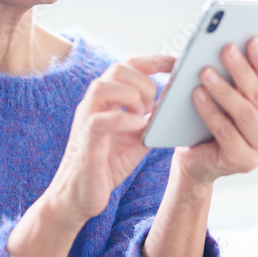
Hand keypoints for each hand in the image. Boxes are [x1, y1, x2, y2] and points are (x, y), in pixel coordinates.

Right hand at [46, 54, 175, 226]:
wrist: (80, 195)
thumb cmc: (107, 164)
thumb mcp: (137, 136)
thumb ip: (151, 117)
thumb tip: (173, 100)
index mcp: (107, 99)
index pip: (128, 66)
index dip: (154, 61)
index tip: (177, 63)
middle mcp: (94, 103)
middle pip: (117, 69)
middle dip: (144, 83)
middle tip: (152, 108)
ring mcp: (86, 119)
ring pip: (104, 87)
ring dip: (132, 97)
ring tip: (142, 118)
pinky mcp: (85, 140)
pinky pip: (101, 120)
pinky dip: (124, 120)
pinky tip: (138, 129)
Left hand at [174, 37, 257, 186]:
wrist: (196, 162)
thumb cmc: (210, 124)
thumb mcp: (226, 99)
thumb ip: (233, 81)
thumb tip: (229, 49)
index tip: (252, 40)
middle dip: (243, 71)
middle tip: (226, 49)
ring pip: (245, 114)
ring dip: (225, 91)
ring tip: (206, 71)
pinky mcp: (243, 162)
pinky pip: (226, 132)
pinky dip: (211, 111)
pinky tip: (197, 94)